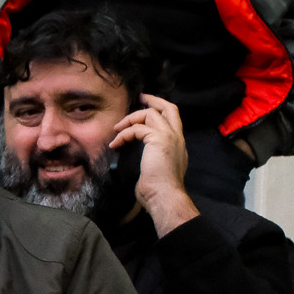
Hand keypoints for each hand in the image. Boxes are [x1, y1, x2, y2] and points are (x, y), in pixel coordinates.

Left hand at [108, 93, 196, 235]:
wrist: (164, 196)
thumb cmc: (158, 190)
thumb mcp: (157, 169)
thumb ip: (154, 158)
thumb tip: (142, 159)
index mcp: (178, 145)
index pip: (173, 120)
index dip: (160, 110)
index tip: (146, 107)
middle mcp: (177, 138)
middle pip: (170, 108)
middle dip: (154, 100)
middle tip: (140, 98)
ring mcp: (169, 137)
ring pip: (151, 114)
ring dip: (131, 119)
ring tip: (117, 129)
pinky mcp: (158, 139)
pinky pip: (137, 128)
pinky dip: (123, 134)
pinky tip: (116, 144)